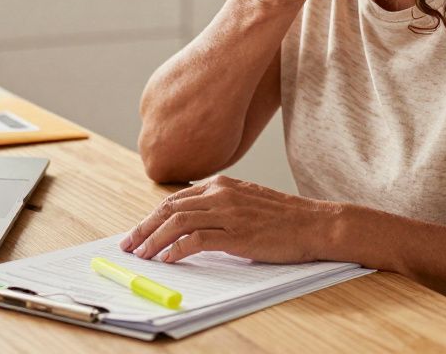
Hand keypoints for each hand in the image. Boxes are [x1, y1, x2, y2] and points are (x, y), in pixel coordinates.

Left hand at [119, 175, 335, 263]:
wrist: (316, 223)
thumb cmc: (285, 218)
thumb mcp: (247, 202)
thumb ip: (221, 206)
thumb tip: (193, 222)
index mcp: (221, 184)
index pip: (175, 199)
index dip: (152, 216)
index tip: (139, 231)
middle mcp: (221, 194)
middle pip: (169, 208)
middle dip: (144, 227)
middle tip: (129, 244)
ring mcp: (228, 212)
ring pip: (177, 222)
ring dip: (154, 240)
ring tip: (143, 255)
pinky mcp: (237, 233)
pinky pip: (196, 240)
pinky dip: (176, 250)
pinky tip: (168, 260)